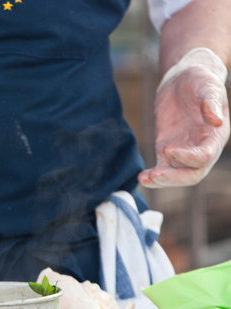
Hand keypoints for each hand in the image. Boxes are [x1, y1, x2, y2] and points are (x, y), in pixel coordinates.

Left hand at [139, 48, 229, 187]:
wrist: (183, 79)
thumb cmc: (200, 79)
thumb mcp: (207, 85)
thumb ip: (211, 101)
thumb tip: (216, 120)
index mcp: (215, 135)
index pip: (205, 156)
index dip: (188, 157)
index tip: (167, 149)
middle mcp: (202, 147)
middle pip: (192, 173)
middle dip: (174, 177)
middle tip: (154, 174)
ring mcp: (184, 150)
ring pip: (176, 175)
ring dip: (161, 180)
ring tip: (144, 178)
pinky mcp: (167, 149)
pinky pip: (162, 167)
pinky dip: (153, 176)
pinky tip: (141, 178)